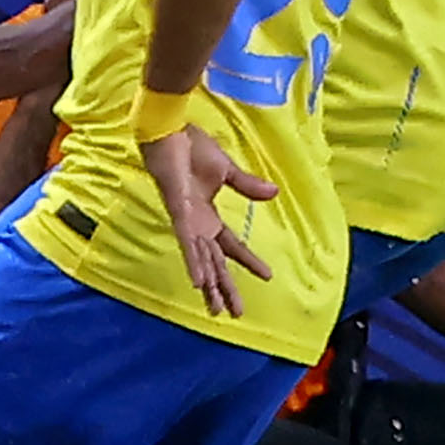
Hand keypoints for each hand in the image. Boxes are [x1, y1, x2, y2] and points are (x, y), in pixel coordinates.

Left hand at [144, 123, 275, 315]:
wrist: (170, 130)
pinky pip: (188, 242)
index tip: (267, 277)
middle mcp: (196, 224)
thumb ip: (247, 185)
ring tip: (216, 310)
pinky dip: (194, 262)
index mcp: (207, 215)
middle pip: (214, 263)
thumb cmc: (191, 147)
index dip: (248, 262)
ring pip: (201, 260)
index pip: (231, 246)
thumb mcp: (227, 170)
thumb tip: (274, 194)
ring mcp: (186, 220)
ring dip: (209, 285)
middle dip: (224, 288)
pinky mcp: (178, 212)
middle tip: (235, 313)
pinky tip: (198, 282)